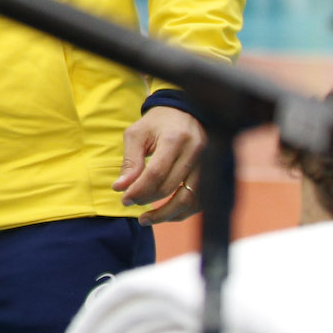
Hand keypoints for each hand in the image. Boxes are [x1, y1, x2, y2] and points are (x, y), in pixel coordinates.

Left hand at [115, 106, 206, 224]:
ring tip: (145, 219)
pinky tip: (164, 215)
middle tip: (129, 203)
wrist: (185, 113)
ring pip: (189, 199)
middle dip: (147, 200)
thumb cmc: (157, 124)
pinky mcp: (212, 174)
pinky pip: (199, 201)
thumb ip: (130, 162)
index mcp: (174, 139)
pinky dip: (181, 212)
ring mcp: (208, 164)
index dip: (138, 190)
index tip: (123, 199)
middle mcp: (195, 152)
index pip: (156, 173)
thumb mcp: (137, 135)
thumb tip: (119, 188)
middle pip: (170, 187)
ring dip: (166, 214)